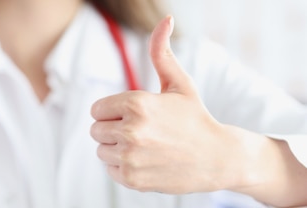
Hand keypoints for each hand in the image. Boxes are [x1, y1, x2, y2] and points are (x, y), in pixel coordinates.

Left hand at [89, 16, 258, 193]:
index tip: (135, 116)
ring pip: (102, 151)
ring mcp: (131, 157)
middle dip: (114, 130)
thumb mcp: (179, 83)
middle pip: (96, 130)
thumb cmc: (196, 118)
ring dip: (117, 150)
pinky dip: (123, 168)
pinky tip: (146, 161)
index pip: (97, 110)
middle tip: (143, 132)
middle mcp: (130, 131)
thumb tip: (166, 19)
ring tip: (146, 147)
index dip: (114, 113)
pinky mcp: (133, 179)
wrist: (219, 158)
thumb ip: (161, 53)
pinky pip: (110, 170)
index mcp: (136, 104)